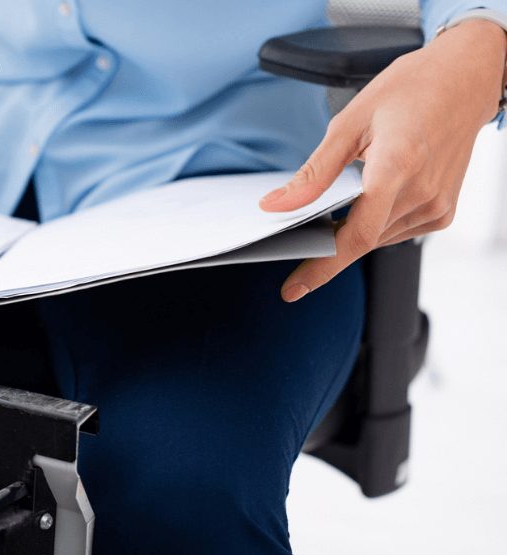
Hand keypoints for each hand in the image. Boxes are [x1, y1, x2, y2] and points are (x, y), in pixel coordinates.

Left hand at [259, 19, 506, 301]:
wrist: (465, 80)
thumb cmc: (409, 91)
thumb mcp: (349, 122)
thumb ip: (313, 172)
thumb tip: (275, 205)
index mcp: (397, 166)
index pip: (355, 235)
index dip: (320, 266)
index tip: (292, 289)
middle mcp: (422, 192)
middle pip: (361, 240)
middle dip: (325, 244)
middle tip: (294, 237)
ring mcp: (437, 206)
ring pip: (376, 239)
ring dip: (349, 232)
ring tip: (337, 205)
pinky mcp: (443, 212)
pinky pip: (394, 231)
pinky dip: (372, 224)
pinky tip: (367, 200)